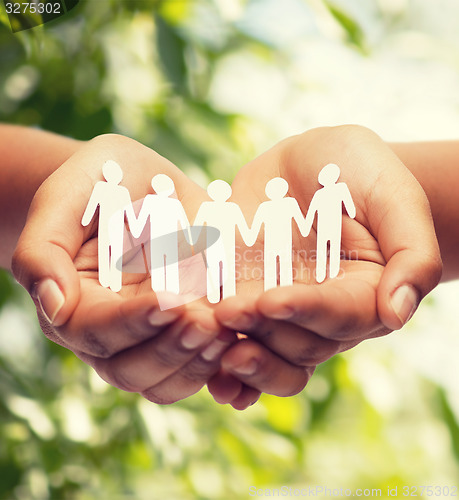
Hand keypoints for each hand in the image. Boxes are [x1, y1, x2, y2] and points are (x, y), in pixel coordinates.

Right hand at [12, 134, 239, 404]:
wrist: (141, 184)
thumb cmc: (100, 183)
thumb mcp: (67, 196)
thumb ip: (43, 249)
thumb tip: (52, 306)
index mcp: (73, 303)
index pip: (96, 330)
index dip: (133, 321)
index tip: (172, 300)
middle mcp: (106, 332)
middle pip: (129, 368)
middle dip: (170, 349)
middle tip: (208, 322)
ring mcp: (145, 338)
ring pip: (163, 381)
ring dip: (196, 364)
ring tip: (227, 331)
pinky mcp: (180, 334)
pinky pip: (194, 370)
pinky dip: (218, 365)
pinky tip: (240, 340)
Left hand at [209, 125, 441, 403]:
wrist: (307, 162)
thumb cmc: (357, 171)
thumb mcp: (393, 196)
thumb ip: (410, 253)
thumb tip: (397, 313)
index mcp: (365, 293)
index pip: (341, 316)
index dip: (307, 311)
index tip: (272, 300)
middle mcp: (323, 312)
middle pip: (299, 345)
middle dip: (263, 332)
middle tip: (228, 312)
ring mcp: (282, 310)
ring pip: (266, 354)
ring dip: (238, 358)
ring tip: (206, 341)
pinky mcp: (246, 300)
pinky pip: (235, 340)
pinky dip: (219, 361)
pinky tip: (204, 369)